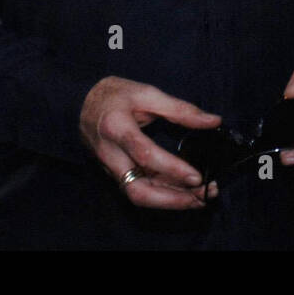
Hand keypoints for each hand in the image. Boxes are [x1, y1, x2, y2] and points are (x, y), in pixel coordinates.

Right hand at [80, 75, 221, 209]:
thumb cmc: (114, 95)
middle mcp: (111, 155)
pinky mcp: (116, 174)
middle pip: (137, 190)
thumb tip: (214, 121)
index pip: (144, 154)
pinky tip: (184, 193)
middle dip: (171, 200)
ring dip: (170, 201)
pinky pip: (139, 189)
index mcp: (117, 128)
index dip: (171, 168)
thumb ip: (181, 109)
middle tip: (202, 196)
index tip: (197, 177)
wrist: (79, 103)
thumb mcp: (147, 93)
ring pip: (138, 195)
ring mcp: (111, 168)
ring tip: (200, 198)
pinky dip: (162, 195)